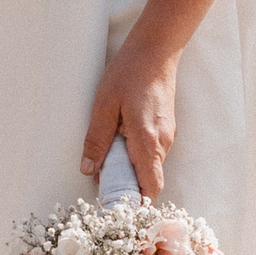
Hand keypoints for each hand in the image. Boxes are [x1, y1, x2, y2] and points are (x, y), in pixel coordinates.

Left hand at [79, 41, 177, 198]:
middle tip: (101, 179)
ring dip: (128, 167)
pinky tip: (117, 139)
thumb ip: (97, 140)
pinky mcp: (164, 128)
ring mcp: (167, 135)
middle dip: (126, 185)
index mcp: (148, 140)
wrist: (155, 49)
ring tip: (105, 155)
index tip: (116, 205)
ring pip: (149, 165)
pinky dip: (134, 154)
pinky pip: (150, 151)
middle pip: (148, 179)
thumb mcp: (104, 105)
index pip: (151, 187)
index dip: (136, 202)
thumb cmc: (129, 73)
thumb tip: (88, 170)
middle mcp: (163, 142)